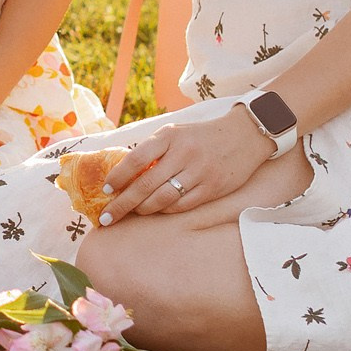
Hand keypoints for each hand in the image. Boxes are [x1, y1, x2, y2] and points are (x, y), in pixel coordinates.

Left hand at [98, 108, 273, 223]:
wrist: (244, 135)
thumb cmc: (200, 136)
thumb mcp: (175, 133)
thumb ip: (152, 149)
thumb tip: (122, 173)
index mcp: (169, 136)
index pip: (136, 158)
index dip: (118, 177)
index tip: (106, 190)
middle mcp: (183, 153)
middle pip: (146, 184)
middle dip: (123, 203)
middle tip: (107, 217)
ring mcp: (199, 172)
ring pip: (163, 198)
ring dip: (143, 209)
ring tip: (133, 212)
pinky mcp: (212, 188)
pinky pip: (182, 205)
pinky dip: (166, 210)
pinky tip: (157, 210)